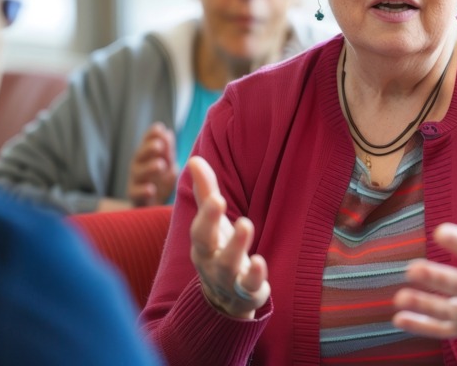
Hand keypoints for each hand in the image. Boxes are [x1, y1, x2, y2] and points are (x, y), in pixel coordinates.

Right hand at [127, 122, 177, 206]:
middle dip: (148, 148)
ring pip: (138, 173)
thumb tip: (167, 132)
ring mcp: (135, 181)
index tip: (159, 128)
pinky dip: (143, 191)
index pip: (146, 142)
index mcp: (146, 156)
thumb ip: (167, 151)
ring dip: (149, 167)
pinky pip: (136, 193)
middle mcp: (138, 166)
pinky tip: (151, 189)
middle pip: (140, 155)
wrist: (149, 207)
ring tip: (160, 165)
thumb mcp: (166, 165)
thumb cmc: (159, 182)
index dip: (151, 135)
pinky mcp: (135, 197)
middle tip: (159, 145)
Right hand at [187, 155, 269, 318]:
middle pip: (205, 243)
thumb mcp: (212, 222)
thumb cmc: (218, 249)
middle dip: (210, 222)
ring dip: (236, 245)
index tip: (214, 195)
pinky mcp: (247, 291)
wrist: (225, 298)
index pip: (199, 227)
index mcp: (202, 242)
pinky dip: (254, 275)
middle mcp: (210, 260)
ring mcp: (227, 278)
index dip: (205, 212)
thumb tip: (195, 159)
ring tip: (246, 223)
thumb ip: (205, 192)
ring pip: (227, 265)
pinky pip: (248, 286)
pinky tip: (260, 261)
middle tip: (218, 200)